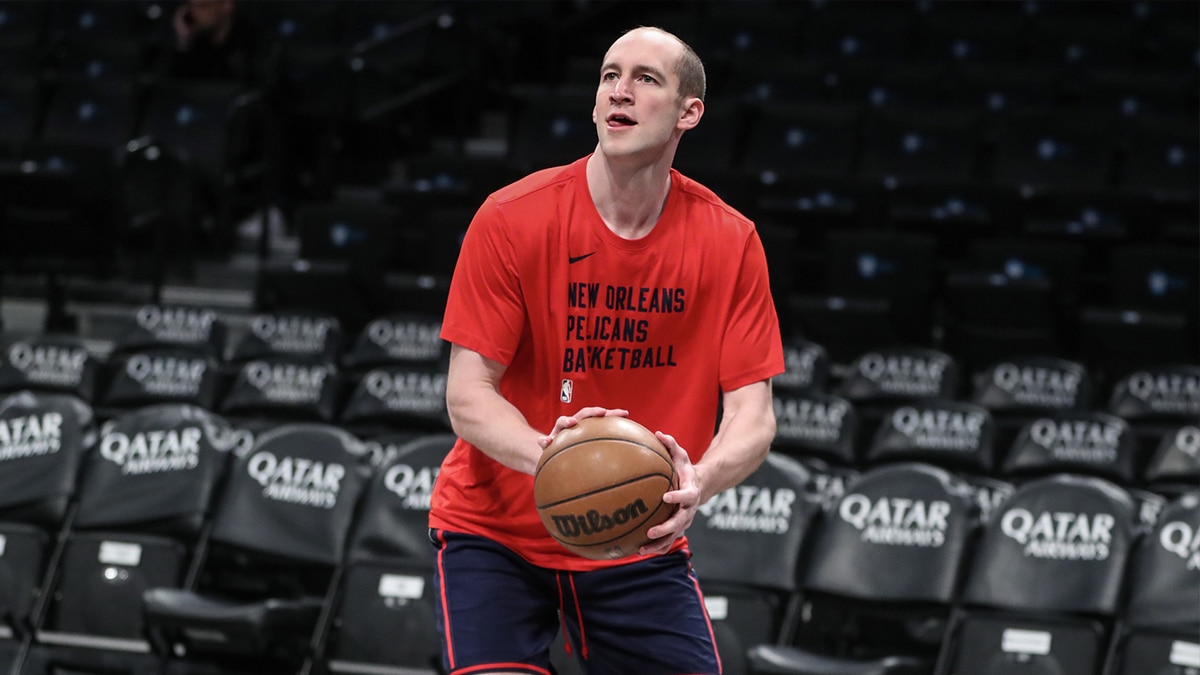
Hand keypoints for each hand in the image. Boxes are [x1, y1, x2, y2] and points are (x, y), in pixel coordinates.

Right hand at [536, 406, 628, 448]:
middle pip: (582, 415)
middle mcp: (572, 427)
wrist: (551, 457)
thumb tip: (627, 458)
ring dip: (566, 421)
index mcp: (584, 427)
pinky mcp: (546, 442)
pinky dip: (544, 440)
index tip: (625, 414)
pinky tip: (546, 442)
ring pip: (561, 422)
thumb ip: (604, 450)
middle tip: (602, 412)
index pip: (600, 417)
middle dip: (592, 412)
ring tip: (572, 423)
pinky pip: (543, 441)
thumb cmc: (575, 456)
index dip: (612, 414)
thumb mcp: (589, 453)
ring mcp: (558, 433)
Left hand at [639, 432, 699, 555]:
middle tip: (650, 531)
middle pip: (680, 523)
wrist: (699, 487)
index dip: (678, 497)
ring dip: (658, 544)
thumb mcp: (682, 456)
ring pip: (673, 537)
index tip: (666, 497)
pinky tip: (638, 551)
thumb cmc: (685, 470)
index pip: (687, 496)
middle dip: (665, 529)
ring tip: (641, 550)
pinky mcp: (677, 529)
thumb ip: (672, 445)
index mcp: (691, 492)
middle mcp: (689, 510)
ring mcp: (684, 522)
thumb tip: (658, 433)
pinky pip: (667, 541)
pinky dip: (655, 548)